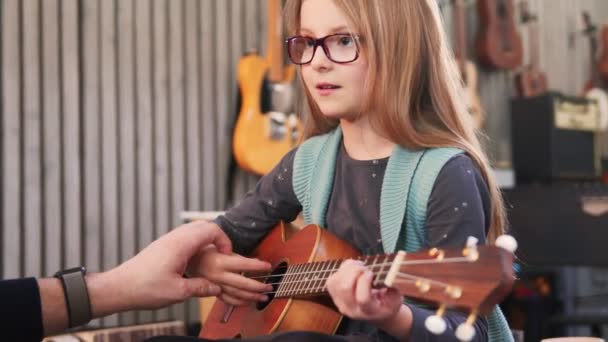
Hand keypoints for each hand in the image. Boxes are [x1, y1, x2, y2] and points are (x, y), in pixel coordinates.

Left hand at [95, 220, 231, 312]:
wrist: (119, 287)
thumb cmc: (144, 288)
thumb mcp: (178, 292)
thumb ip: (200, 288)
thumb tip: (215, 288)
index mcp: (181, 244)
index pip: (212, 229)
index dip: (224, 241)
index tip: (226, 255)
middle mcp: (175, 237)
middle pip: (204, 225)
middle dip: (217, 238)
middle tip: (222, 254)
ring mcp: (167, 240)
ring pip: (193, 230)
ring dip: (206, 241)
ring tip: (209, 260)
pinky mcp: (162, 246)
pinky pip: (184, 237)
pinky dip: (195, 245)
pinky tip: (193, 263)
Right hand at [186, 222, 272, 305]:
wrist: (183, 259)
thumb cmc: (201, 249)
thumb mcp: (217, 245)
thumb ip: (234, 254)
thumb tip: (252, 261)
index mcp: (220, 262)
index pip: (243, 264)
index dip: (258, 266)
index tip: (268, 266)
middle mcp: (218, 276)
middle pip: (243, 284)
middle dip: (258, 286)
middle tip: (270, 286)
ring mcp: (215, 285)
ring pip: (237, 294)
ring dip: (252, 297)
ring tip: (264, 296)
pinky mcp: (212, 291)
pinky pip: (228, 300)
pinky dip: (240, 302)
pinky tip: (249, 301)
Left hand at [325, 259, 402, 324]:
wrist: (376, 313)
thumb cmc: (387, 303)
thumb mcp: (397, 298)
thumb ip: (394, 287)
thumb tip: (389, 273)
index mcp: (369, 311)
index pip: (362, 298)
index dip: (365, 282)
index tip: (372, 272)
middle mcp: (352, 309)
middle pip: (345, 288)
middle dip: (355, 271)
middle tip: (365, 267)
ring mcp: (340, 303)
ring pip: (336, 282)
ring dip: (347, 269)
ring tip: (359, 266)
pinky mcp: (334, 296)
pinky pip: (331, 280)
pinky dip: (341, 270)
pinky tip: (352, 269)